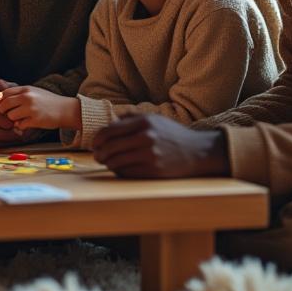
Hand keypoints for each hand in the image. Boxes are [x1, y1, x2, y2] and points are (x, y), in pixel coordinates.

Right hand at [0, 80, 39, 146]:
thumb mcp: (3, 87)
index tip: (14, 122)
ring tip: (18, 138)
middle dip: (4, 133)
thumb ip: (5, 87)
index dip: (0, 119)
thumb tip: (3, 86)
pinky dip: (1, 144)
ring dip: (4, 141)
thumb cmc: (0, 94)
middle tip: (19, 133)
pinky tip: (12, 141)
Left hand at [0, 86, 80, 131]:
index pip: (4, 94)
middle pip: (4, 105)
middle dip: (3, 112)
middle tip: (9, 115)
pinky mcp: (35, 120)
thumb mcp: (34, 92)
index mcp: (26, 89)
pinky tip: (27, 124)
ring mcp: (31, 108)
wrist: (66, 109)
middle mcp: (27, 97)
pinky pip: (19, 125)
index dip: (1, 102)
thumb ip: (19, 92)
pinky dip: (21, 126)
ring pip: (10, 116)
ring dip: (13, 120)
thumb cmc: (48, 101)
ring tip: (21, 119)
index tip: (4, 106)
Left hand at [90, 113, 229, 178]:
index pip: (109, 131)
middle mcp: (145, 137)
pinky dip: (118, 171)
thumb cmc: (171, 134)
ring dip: (107, 163)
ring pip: (115, 161)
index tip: (94, 144)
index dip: (97, 139)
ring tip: (107, 162)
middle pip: (109, 147)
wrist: (196, 151)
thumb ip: (130, 118)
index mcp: (143, 122)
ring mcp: (149, 155)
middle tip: (97, 156)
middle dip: (99, 153)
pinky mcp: (153, 170)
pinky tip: (119, 168)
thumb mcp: (153, 118)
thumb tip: (108, 124)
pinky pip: (126, 172)